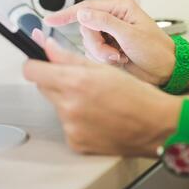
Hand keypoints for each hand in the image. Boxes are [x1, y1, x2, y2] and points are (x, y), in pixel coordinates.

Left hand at [24, 30, 181, 156]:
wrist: (156, 125)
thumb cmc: (137, 95)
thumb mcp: (103, 66)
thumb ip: (68, 56)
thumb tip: (47, 46)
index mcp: (75, 82)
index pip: (32, 71)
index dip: (35, 63)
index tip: (39, 63)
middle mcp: (69, 107)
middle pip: (43, 87)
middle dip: (55, 80)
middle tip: (79, 80)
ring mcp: (71, 128)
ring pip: (57, 106)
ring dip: (68, 101)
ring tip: (95, 100)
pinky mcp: (76, 142)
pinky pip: (67, 125)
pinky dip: (77, 120)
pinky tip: (97, 116)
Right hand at [44, 0, 176, 86]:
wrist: (167, 70)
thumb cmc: (157, 50)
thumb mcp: (131, 35)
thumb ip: (105, 22)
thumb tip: (83, 13)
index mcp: (119, 7)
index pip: (86, 8)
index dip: (67, 14)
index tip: (51, 19)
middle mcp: (113, 18)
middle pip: (85, 28)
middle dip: (96, 44)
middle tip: (112, 52)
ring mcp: (110, 34)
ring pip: (88, 42)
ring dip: (101, 54)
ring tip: (119, 57)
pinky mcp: (109, 47)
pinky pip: (93, 53)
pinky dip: (103, 60)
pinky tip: (119, 60)